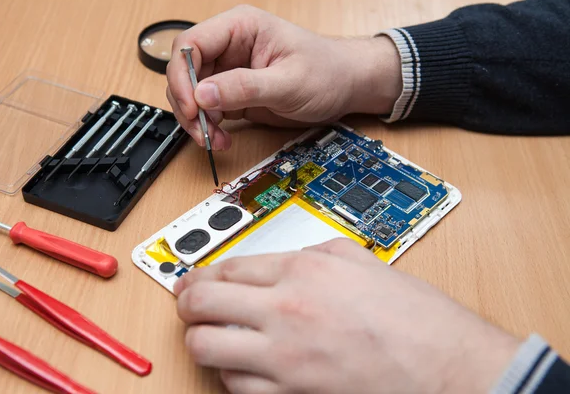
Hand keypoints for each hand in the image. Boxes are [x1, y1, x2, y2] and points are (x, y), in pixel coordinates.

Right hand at [166, 5, 401, 150]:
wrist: (345, 87)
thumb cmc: (326, 71)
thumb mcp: (288, 82)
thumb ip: (245, 87)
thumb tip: (203, 94)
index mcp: (240, 28)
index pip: (191, 44)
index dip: (183, 77)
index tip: (192, 107)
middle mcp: (229, 47)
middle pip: (185, 72)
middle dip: (188, 105)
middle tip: (202, 131)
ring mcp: (229, 71)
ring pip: (192, 95)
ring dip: (197, 121)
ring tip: (216, 140)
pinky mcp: (233, 94)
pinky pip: (207, 110)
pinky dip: (209, 128)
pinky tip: (222, 139)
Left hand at [174, 238, 519, 393]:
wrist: (447, 368)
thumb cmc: (417, 319)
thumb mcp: (363, 261)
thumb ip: (316, 253)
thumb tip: (286, 260)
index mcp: (304, 270)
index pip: (228, 268)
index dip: (202, 274)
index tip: (194, 278)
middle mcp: (286, 310)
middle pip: (203, 304)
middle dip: (186, 303)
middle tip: (187, 304)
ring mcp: (284, 358)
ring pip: (207, 348)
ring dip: (202, 340)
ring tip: (210, 335)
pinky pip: (235, 386)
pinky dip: (230, 373)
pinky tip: (241, 365)